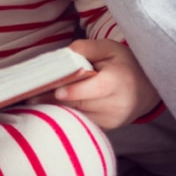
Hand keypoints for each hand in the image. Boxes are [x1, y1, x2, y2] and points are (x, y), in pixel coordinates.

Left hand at [41, 39, 160, 129]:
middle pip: (80, 103)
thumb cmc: (123, 64)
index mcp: (119, 81)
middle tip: (30, 94)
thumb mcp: (108, 48)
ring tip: (35, 99)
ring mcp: (112, 119)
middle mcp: (117, 104)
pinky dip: (65, 114)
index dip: (74, 90)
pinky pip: (80, 121)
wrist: (146, 89)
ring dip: (56, 108)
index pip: (94, 88)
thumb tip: (62, 57)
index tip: (55, 90)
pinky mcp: (106, 128)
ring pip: (77, 114)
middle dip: (54, 98)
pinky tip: (51, 106)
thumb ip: (84, 48)